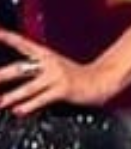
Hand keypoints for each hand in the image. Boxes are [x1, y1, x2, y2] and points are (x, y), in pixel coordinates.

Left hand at [0, 30, 119, 115]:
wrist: (102, 80)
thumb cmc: (75, 77)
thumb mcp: (54, 69)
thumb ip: (32, 76)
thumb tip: (7, 90)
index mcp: (46, 54)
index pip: (22, 43)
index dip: (7, 37)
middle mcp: (50, 62)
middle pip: (20, 68)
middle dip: (2, 75)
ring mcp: (57, 75)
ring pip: (29, 87)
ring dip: (11, 96)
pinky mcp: (63, 88)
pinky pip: (42, 98)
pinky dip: (28, 106)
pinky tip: (18, 110)